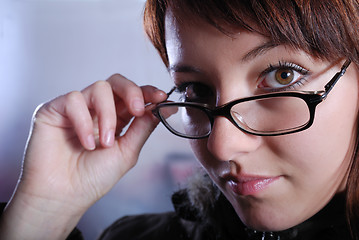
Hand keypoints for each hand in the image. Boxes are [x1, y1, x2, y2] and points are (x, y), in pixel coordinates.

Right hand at [0, 74, 166, 238]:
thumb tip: (166, 108)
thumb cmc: (93, 178)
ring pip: (99, 88)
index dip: (147, 92)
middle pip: (116, 82)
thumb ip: (143, 127)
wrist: (64, 196)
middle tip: (137, 110)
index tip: (161, 96)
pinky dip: (83, 121)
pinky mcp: (55, 109)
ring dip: (108, 115)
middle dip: (132, 92)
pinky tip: (86, 143)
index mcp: (115, 119)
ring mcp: (76, 108)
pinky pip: (74, 99)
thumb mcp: (127, 152)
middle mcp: (96, 110)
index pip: (132, 95)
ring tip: (105, 143)